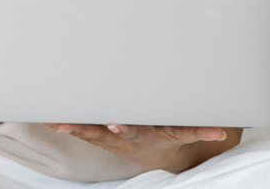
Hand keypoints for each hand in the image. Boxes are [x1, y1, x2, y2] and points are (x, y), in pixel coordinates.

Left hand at [42, 123, 232, 172]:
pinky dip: (65, 123)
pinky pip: (81, 128)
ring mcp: (108, 137)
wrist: (155, 153)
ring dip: (69, 126)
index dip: (124, 129)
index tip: (115, 124)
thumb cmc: (169, 137)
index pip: (133, 132)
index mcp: (143, 135)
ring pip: (86, 132)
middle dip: (84, 128)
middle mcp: (122, 138)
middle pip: (101, 133)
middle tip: (67, 124)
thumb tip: (221, 132)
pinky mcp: (99, 133)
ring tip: (51, 120)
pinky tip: (48, 116)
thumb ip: (201, 130)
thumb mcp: (186, 133)